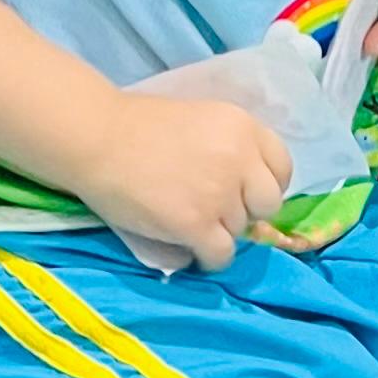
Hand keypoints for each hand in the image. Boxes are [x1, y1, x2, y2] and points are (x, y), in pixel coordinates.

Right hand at [80, 94, 290, 273]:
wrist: (95, 138)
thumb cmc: (139, 127)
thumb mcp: (201, 120)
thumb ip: (230, 148)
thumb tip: (248, 189)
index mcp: (243, 127)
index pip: (282, 167)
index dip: (265, 185)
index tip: (245, 193)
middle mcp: (240, 159)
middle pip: (268, 204)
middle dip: (245, 211)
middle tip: (215, 210)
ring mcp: (220, 193)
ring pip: (241, 232)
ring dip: (218, 233)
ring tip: (187, 223)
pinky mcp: (197, 224)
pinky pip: (221, 255)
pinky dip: (207, 257)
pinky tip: (188, 247)